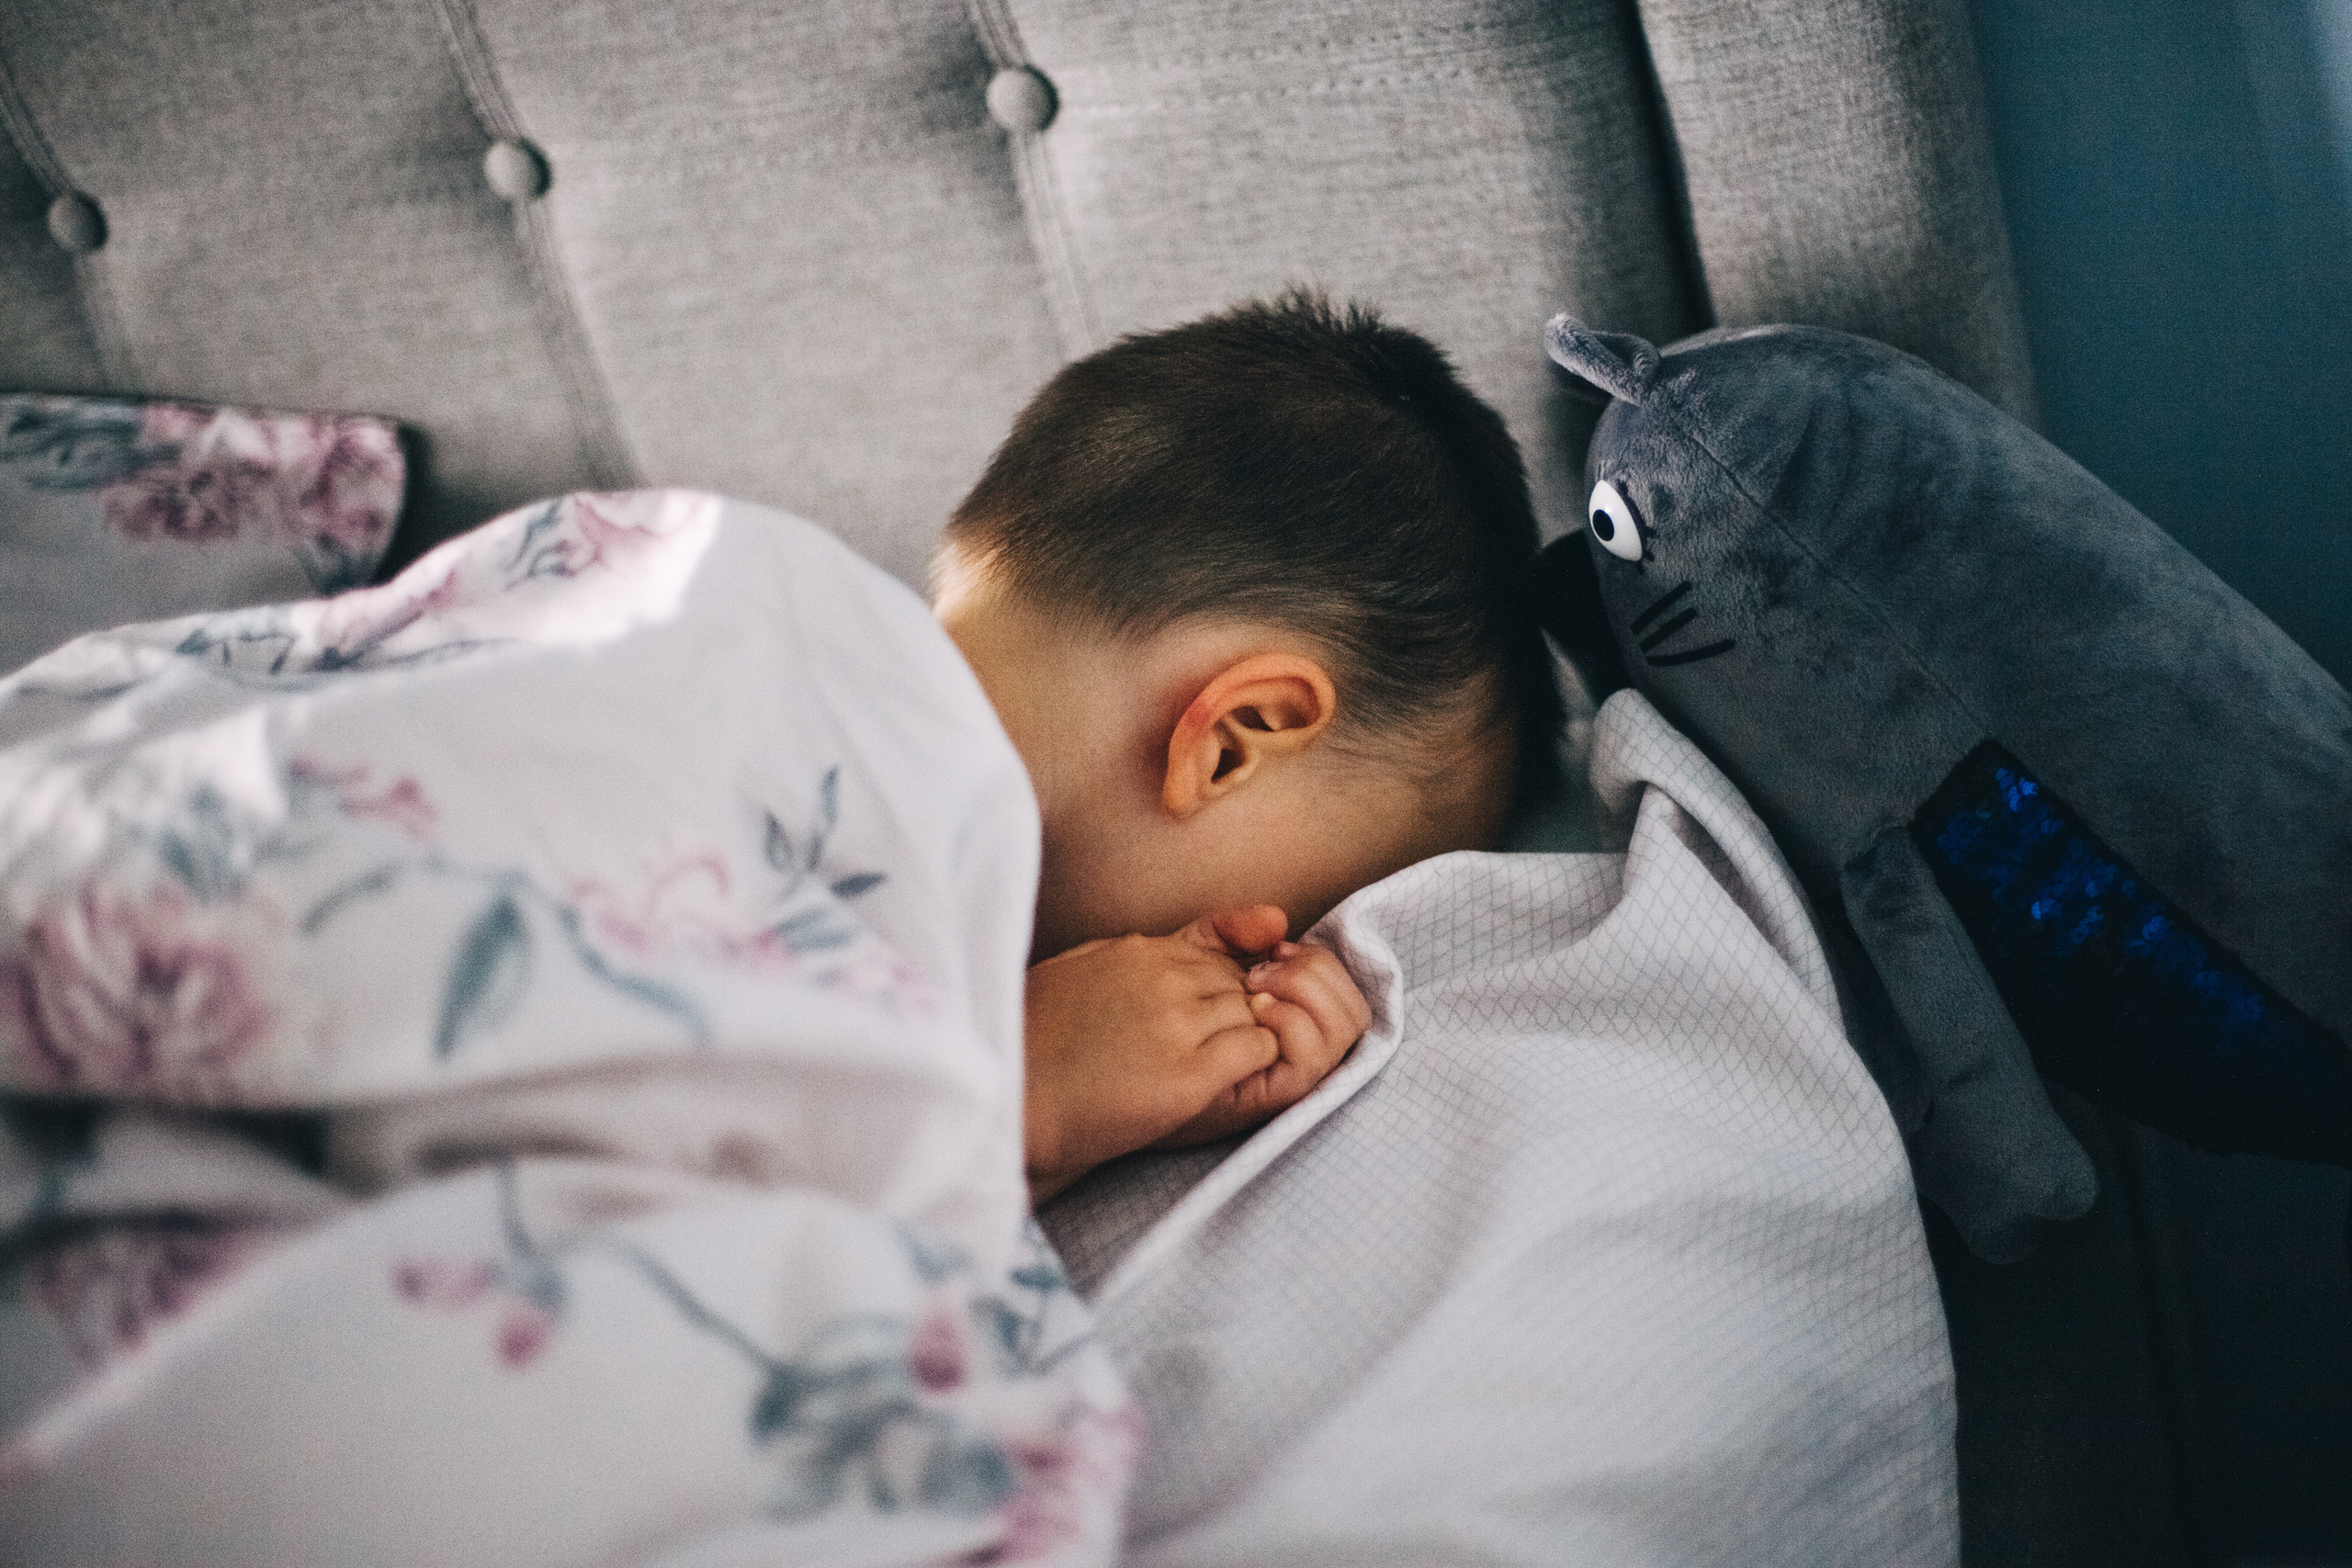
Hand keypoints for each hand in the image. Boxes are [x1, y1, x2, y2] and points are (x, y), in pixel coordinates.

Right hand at [1022, 905, 1288, 1200]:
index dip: (1220, 990)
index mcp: (1136, 951)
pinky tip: (1224, 1083)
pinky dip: (1254, 1063)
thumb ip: (1123, 958)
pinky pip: (1258, 1049)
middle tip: (1213, 1050)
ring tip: (1214, 1070)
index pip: (1216, 955)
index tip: (1206, 1020)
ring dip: (1246, 1040)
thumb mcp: (1075, 971)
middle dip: (1237, 1014)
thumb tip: (1150, 950)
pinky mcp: (1189, 1073)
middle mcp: (1163, 978)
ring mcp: (1178, 1022)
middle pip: (1241, 983)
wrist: (1013, 1104)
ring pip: (1255, 1013)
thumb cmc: (1030, 1044)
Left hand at [1150, 936, 1370, 1150]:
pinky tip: (1253, 1011)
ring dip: (1304, 991)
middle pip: (1354, 1007)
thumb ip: (1231, 932)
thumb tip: (1279, 918)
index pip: (1344, 987)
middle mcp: (1307, 1050)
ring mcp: (1297, 1074)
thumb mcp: (1192, 959)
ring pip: (1344, 1026)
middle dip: (1314, 972)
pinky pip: (1313, 1055)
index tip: (1273, 949)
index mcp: (1296, 1019)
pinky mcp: (1279, 1094)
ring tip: (1256, 989)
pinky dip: (1290, 1020)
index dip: (1315, 959)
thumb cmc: (1157, 1021)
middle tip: (1263, 968)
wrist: (1127, 1075)